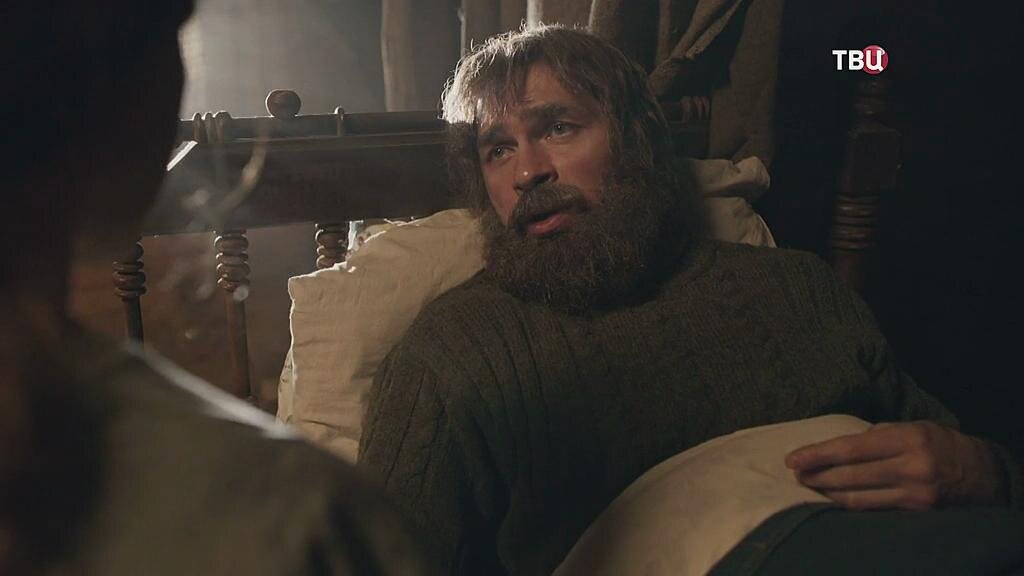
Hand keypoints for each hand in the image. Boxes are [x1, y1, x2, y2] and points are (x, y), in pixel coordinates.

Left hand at [785, 421, 1007, 509]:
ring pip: (858, 499)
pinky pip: (873, 510)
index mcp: (907, 439)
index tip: (793, 459)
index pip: (851, 448)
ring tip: (808, 486)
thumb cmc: (941, 443)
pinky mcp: (916, 513)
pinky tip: (833, 500)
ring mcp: (914, 494)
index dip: (817, 455)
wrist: (985, 474)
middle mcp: (911, 467)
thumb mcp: (913, 427)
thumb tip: (837, 446)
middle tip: (795, 474)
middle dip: (817, 476)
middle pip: (850, 476)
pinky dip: (849, 505)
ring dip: (827, 494)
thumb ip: (877, 436)